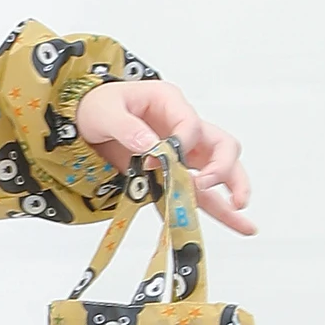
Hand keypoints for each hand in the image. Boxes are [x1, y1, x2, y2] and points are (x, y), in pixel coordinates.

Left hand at [73, 80, 254, 236]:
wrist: (85, 119)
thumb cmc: (98, 106)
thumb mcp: (106, 111)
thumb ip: (127, 128)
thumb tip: (151, 148)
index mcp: (170, 102)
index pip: (191, 124)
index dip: (181, 144)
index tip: (159, 159)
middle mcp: (184, 127)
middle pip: (221, 145)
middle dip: (222, 167)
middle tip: (206, 185)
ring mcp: (184, 152)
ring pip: (219, 169)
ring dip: (233, 189)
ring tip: (239, 210)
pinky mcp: (173, 173)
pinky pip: (198, 191)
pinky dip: (216, 207)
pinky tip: (236, 222)